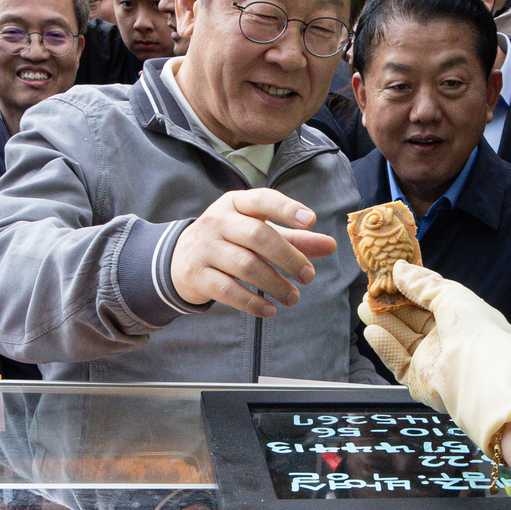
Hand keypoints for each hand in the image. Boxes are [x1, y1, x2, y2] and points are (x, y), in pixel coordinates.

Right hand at [170, 188, 335, 317]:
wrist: (180, 259)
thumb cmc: (230, 240)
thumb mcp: (259, 232)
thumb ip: (294, 238)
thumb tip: (330, 245)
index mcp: (235, 204)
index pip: (263, 199)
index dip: (286, 209)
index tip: (311, 221)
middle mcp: (217, 221)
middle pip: (257, 235)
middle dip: (288, 257)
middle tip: (308, 276)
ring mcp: (205, 248)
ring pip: (245, 266)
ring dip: (274, 284)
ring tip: (293, 298)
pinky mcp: (197, 275)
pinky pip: (228, 290)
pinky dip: (252, 303)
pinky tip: (269, 310)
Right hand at [360, 261, 510, 451]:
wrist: (481, 372)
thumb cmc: (475, 329)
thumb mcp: (449, 294)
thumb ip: (422, 283)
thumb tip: (399, 268)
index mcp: (459, 318)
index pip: (428, 302)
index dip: (406, 291)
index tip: (386, 280)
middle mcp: (446, 340)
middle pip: (411, 321)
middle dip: (390, 307)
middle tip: (369, 295)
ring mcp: (432, 361)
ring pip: (401, 339)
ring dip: (383, 323)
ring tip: (363, 308)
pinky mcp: (419, 381)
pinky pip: (397, 361)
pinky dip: (384, 346)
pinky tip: (371, 331)